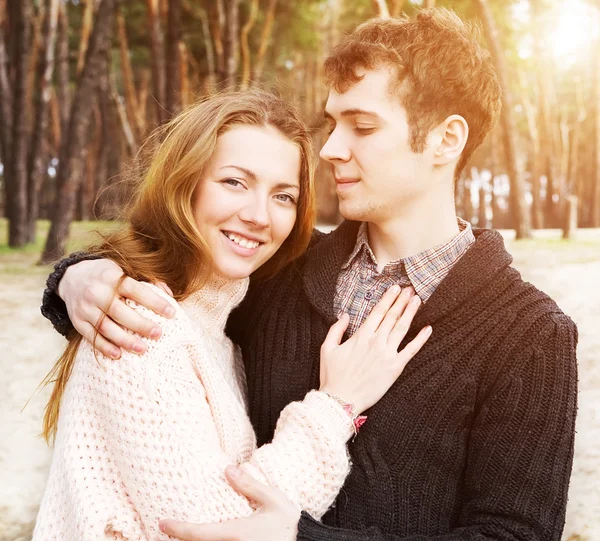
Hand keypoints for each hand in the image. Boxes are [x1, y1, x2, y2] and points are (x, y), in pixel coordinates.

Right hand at [58, 258, 175, 357]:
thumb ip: (147, 281)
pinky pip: (91, 336)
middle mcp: (96, 292)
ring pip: (105, 327)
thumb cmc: (107, 275)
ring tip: (142, 349)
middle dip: (140, 325)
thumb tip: (169, 294)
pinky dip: (104, 347)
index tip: (171, 313)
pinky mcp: (77, 321)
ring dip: (124, 340)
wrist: (72, 277)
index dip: (154, 302)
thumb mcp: (124, 270)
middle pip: (119, 311)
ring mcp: (85, 308)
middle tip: (158, 334)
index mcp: (112, 277)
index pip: (135, 290)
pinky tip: (118, 354)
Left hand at [159, 466, 299, 540]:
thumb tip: (228, 469)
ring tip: (182, 536)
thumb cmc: (291, 525)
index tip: (162, 523)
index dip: (178, 529)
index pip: (198, 533)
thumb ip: (250, 485)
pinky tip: (203, 539)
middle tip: (164, 532)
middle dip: (181, 540)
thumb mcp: (273, 500)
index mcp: (236, 533)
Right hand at [320, 285, 430, 413]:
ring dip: (410, 313)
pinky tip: (428, 329)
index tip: (395, 288)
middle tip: (410, 289)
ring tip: (417, 300)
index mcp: (360, 336)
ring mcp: (387, 354)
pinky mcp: (395, 368)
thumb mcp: (327, 349)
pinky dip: (421, 339)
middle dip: (401, 301)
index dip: (388, 298)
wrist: (341, 400)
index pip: (378, 312)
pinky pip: (411, 350)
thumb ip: (336, 330)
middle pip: (392, 316)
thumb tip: (345, 315)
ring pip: (402, 328)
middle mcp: (376, 342)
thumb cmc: (333, 376)